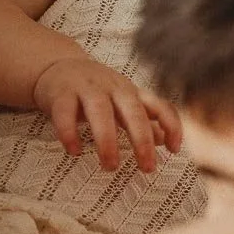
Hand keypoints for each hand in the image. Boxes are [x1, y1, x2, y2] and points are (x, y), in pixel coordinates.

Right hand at [33, 55, 181, 170]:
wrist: (58, 66)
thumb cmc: (96, 90)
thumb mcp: (122, 102)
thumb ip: (142, 119)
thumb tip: (164, 141)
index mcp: (131, 92)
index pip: (159, 105)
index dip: (171, 125)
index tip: (175, 150)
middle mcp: (112, 88)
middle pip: (132, 111)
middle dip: (142, 140)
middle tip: (147, 167)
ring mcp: (86, 88)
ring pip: (100, 111)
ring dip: (107, 140)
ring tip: (111, 166)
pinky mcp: (61, 93)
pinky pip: (65, 113)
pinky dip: (69, 133)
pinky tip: (75, 151)